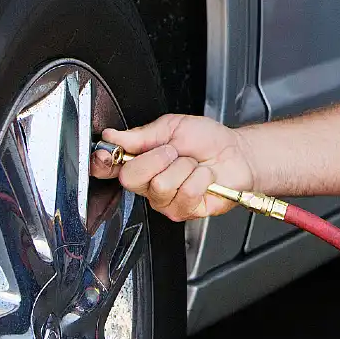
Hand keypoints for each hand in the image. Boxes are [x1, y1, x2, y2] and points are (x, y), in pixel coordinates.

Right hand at [90, 114, 256, 220]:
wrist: (237, 153)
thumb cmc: (207, 140)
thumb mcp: (173, 127)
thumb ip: (141, 134)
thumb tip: (112, 135)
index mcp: (141, 161)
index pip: (109, 168)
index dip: (103, 162)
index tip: (106, 154)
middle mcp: (149, 184)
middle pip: (131, 178)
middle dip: (157, 157)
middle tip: (174, 151)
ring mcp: (165, 200)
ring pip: (161, 185)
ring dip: (184, 167)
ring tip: (193, 164)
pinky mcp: (183, 211)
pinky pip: (185, 193)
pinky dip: (200, 178)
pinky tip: (204, 176)